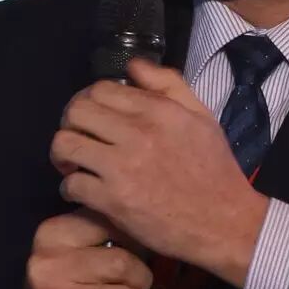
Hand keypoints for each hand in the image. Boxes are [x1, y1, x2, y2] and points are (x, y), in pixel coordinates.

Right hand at [16, 209, 153, 288]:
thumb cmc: (65, 282)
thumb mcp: (75, 248)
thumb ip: (106, 231)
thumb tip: (150, 234)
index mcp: (54, 234)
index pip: (110, 223)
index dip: (135, 238)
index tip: (138, 251)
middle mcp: (49, 264)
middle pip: (122, 264)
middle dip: (142, 277)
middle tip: (141, 284)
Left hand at [50, 57, 269, 286]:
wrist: (225, 223)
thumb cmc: (215, 169)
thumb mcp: (202, 116)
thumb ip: (169, 84)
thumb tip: (133, 65)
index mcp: (158, 110)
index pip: (101, 89)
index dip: (89, 99)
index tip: (93, 116)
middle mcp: (137, 133)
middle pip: (76, 111)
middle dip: (70, 122)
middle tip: (79, 136)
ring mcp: (122, 168)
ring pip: (65, 145)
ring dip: (63, 153)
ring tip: (73, 162)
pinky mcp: (113, 201)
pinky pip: (71, 184)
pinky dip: (70, 187)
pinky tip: (82, 189)